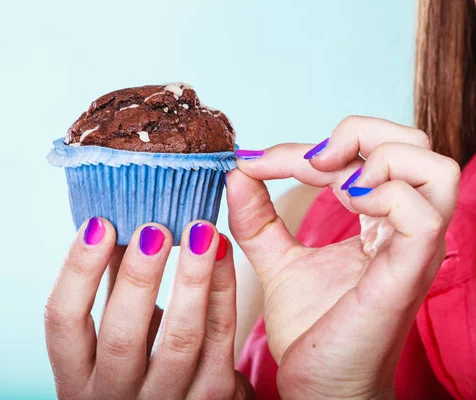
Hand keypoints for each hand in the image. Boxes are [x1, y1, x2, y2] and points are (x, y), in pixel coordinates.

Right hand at [44, 219, 254, 398]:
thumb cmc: (142, 360)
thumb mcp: (116, 330)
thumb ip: (112, 285)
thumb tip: (112, 218)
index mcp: (78, 376)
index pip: (63, 322)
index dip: (77, 271)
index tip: (98, 224)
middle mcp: (115, 395)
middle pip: (121, 336)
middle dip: (138, 276)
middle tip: (155, 229)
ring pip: (179, 339)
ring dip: (191, 279)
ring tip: (200, 231)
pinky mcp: (210, 398)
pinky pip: (220, 339)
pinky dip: (223, 291)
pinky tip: (222, 252)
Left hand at [227, 116, 459, 399]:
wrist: (317, 383)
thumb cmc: (312, 328)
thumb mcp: (276, 260)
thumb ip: (258, 217)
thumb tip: (238, 170)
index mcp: (379, 222)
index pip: (366, 154)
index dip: (310, 145)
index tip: (258, 162)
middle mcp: (402, 229)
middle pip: (414, 144)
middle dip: (356, 134)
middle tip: (311, 162)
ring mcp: (410, 250)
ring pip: (433, 168)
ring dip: (375, 159)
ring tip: (335, 187)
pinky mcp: (405, 275)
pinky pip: (421, 214)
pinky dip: (381, 195)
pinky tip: (348, 208)